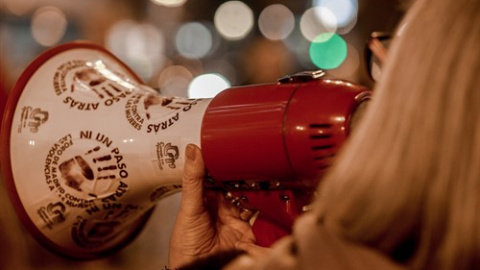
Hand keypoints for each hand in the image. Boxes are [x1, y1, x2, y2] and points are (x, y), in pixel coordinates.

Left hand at [168, 144, 266, 268]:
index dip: (227, 163)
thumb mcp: (188, 210)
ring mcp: (237, 220)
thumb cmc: (186, 247)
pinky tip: (272, 197)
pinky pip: (262, 217)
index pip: (219, 176)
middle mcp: (223, 208)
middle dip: (248, 175)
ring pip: (253, 199)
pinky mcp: (249, 232)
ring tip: (267, 175)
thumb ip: (193, 181)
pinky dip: (269, 208)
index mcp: (206, 199)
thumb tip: (193, 151)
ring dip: (260, 189)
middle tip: (257, 160)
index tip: (236, 147)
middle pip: (239, 186)